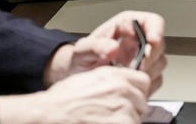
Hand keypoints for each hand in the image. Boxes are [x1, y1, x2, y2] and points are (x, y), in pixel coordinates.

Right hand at [0, 67, 150, 123]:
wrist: (51, 114)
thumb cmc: (62, 100)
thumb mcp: (87, 79)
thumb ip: (109, 80)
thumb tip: (122, 86)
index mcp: (114, 75)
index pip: (143, 81)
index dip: (136, 91)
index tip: (131, 98)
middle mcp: (122, 90)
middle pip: (142, 102)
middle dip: (131, 109)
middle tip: (112, 115)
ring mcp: (124, 109)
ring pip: (137, 118)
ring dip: (125, 121)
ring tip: (104, 121)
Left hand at [10, 11, 165, 123]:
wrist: (75, 76)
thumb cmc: (79, 58)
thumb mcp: (82, 50)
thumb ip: (96, 46)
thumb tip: (112, 48)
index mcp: (126, 25)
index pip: (152, 22)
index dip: (156, 31)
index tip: (152, 42)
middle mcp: (136, 40)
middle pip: (159, 44)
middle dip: (150, 57)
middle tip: (137, 66)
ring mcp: (141, 59)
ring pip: (159, 63)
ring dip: (147, 71)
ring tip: (127, 75)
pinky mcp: (142, 75)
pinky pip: (154, 80)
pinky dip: (144, 84)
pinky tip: (128, 83)